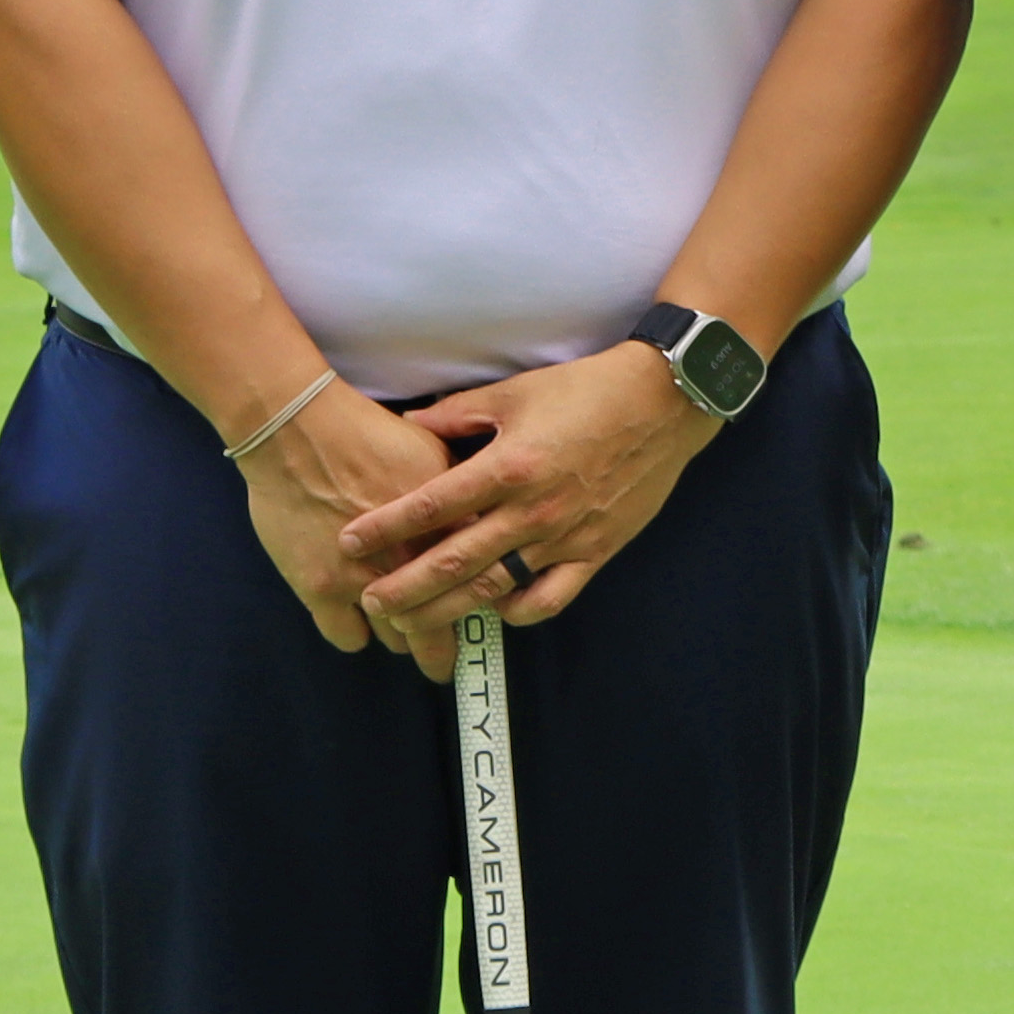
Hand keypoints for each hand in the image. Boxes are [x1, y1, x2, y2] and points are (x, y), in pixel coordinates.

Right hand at [240, 385, 469, 660]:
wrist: (298, 429)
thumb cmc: (366, 431)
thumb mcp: (432, 453)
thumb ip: (457, 496)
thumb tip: (477, 518)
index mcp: (445, 527)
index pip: (479, 584)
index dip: (479, 599)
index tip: (475, 606)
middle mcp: (411, 561)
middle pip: (442, 623)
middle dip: (445, 639)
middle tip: (442, 642)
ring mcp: (365, 580)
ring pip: (398, 638)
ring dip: (402, 632)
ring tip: (399, 625)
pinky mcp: (321, 589)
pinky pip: (349, 638)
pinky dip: (356, 632)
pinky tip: (357, 618)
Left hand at [339, 342, 713, 636]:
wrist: (663, 404)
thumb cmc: (587, 391)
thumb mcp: (514, 393)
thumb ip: (457, 415)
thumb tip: (409, 425)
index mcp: (508, 466)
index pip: (432, 505)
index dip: (387, 527)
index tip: (350, 542)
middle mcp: (533, 510)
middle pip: (455, 562)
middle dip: (405, 587)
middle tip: (369, 603)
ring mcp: (565, 537)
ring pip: (496, 589)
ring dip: (448, 610)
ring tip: (413, 622)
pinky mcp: (595, 552)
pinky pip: (550, 598)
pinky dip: (518, 612)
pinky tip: (494, 612)